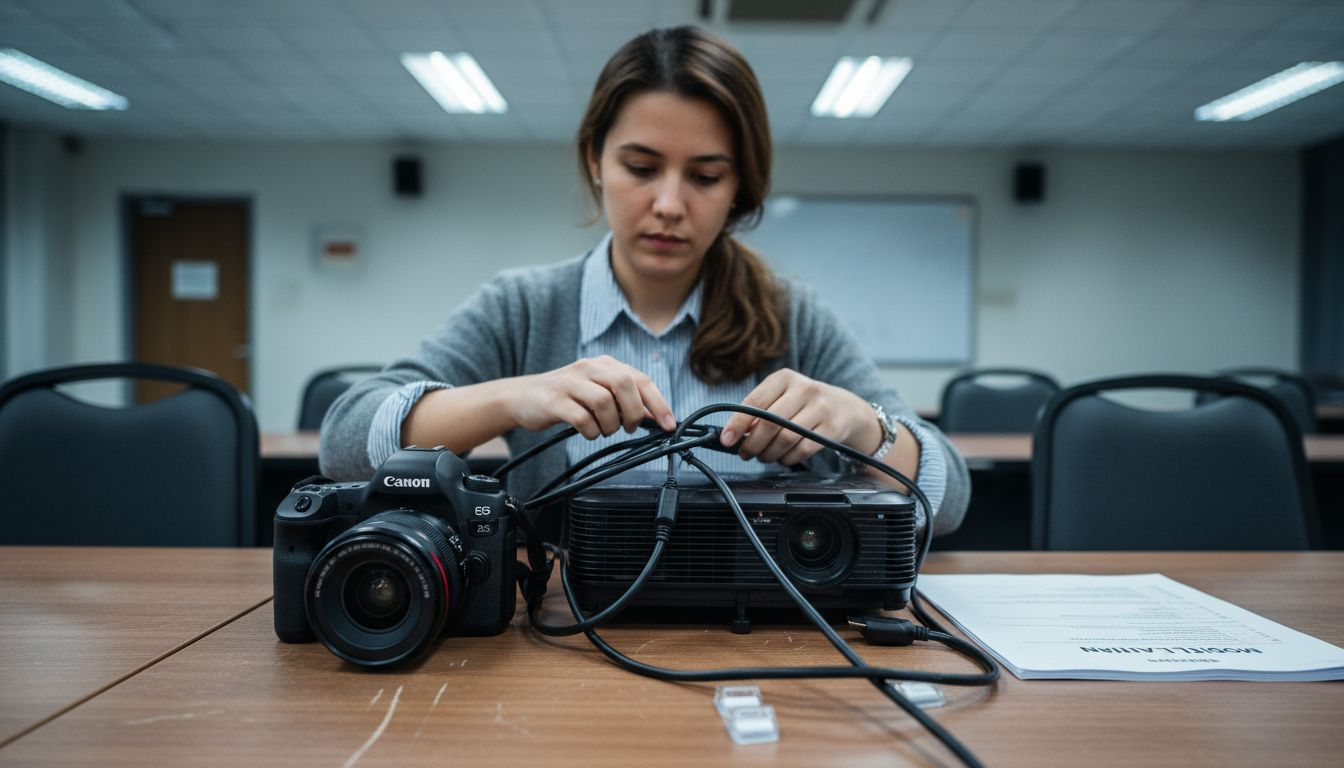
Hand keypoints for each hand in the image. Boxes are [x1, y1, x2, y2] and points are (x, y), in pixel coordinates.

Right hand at [510, 356, 675, 439]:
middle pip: (625, 384)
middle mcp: (589, 368)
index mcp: (604, 364)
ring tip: (604, 430)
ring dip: (610, 424)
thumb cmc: (566, 397)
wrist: (522, 397)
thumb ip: (624, 400)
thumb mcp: (597, 392)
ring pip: (604, 402)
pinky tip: (588, 432)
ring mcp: (570, 383)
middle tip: (629, 428)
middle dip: (633, 412)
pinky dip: (591, 431)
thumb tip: (653, 416)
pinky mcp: (554, 401)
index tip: (669, 425)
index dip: (658, 403)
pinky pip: (582, 419)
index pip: (640, 379)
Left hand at [719, 369, 878, 465]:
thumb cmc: (805, 403)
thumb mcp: (782, 396)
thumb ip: (760, 411)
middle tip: (745, 453)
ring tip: (763, 456)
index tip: (726, 440)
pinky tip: (783, 458)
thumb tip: (735, 434)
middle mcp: (804, 389)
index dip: (737, 424)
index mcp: (784, 378)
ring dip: (769, 453)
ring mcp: (821, 408)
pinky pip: (803, 449)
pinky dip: (787, 458)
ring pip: (786, 438)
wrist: (846, 408)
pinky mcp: (832, 428)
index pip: (754, 402)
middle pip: (769, 423)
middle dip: (752, 444)